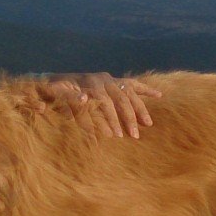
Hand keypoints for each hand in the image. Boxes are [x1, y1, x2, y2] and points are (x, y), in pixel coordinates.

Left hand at [46, 73, 161, 137]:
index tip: (116, 135)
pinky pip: (133, 85)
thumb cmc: (56, 90)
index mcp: (91, 83)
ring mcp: (110, 79)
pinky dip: (146, 90)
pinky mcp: (114, 81)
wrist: (57, 79)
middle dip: (128, 118)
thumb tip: (84, 99)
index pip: (106, 102)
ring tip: (147, 124)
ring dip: (139, 109)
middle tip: (133, 136)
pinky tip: (159, 95)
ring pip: (130, 93)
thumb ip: (69, 97)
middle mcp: (103, 79)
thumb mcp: (57, 93)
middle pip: (121, 99)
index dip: (111, 119)